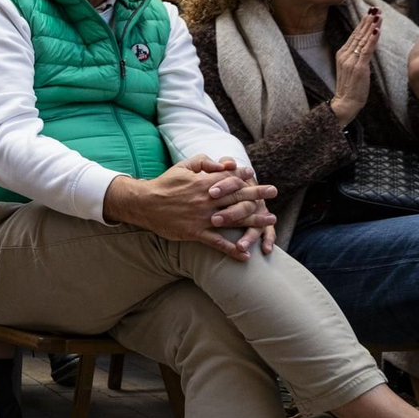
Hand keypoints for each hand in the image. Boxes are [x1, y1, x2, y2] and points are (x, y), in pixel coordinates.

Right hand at [103, 155, 277, 260]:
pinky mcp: (196, 233)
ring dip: (254, 220)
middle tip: (274, 192)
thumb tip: (223, 163)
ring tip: (270, 220)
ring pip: (233, 219)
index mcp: (205, 183)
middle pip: (238, 196)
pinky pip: (217, 243)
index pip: (230, 179)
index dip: (244, 177)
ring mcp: (203, 218)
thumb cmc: (164, 184)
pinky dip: (231, 249)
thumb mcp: (183, 166)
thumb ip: (204, 162)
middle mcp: (208, 200)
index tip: (255, 176)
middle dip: (257, 193)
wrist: (144, 204)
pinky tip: (244, 255)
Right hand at [329, 10, 379, 124]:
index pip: (354, 35)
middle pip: (358, 34)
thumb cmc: (351, 88)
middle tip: (375, 9)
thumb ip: (357, 57)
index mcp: (342, 54)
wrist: (346, 103)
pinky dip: (372, 39)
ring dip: (371, 26)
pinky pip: (366, 50)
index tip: (370, 13)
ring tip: (378, 15)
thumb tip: (366, 46)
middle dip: (367, 21)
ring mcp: (351, 61)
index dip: (362, 23)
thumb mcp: (352, 69)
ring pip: (363, 40)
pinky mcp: (358, 67)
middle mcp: (344, 55)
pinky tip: (377, 30)